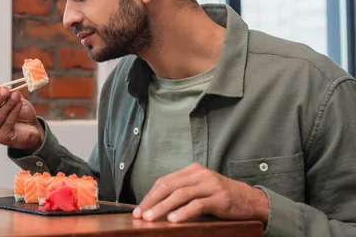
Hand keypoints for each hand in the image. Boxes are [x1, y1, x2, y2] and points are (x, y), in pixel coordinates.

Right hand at [0, 82, 44, 150]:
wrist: (32, 129)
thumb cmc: (21, 115)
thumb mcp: (14, 101)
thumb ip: (8, 95)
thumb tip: (4, 87)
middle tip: (6, 90)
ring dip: (8, 104)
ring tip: (16, 96)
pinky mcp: (1, 138)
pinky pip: (7, 123)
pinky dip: (14, 112)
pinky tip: (19, 104)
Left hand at [132, 163, 268, 223]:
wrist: (251, 199)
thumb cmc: (222, 196)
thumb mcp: (201, 188)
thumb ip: (183, 191)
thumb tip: (157, 205)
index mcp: (192, 170)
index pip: (165, 181)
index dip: (150, 195)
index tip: (139, 208)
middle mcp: (200, 174)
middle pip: (169, 186)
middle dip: (152, 201)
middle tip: (140, 214)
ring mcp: (210, 185)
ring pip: (180, 194)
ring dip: (163, 207)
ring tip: (151, 218)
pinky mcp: (219, 198)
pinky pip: (197, 204)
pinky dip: (183, 212)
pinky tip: (173, 220)